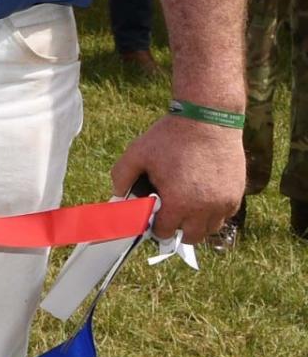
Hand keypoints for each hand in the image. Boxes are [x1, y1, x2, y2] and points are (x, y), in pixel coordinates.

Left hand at [110, 114, 243, 244]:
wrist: (209, 119)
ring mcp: (224, 202)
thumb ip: (121, 177)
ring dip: (197, 224)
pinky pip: (225, 216)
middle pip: (190, 237)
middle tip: (169, 213)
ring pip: (210, 229)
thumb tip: (118, 196)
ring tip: (186, 207)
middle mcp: (204, 208)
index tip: (152, 216)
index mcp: (178, 203)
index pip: (164, 232)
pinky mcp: (237, 193)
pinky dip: (214, 213)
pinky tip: (202, 199)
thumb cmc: (172, 137)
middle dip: (176, 228)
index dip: (154, 226)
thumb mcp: (137, 154)